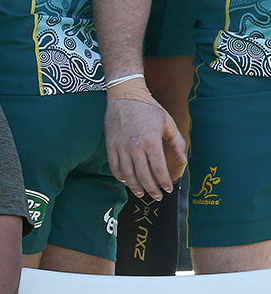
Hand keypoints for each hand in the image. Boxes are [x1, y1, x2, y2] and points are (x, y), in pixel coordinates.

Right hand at [104, 84, 186, 199]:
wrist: (125, 96)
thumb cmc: (148, 108)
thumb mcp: (167, 123)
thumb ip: (177, 142)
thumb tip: (183, 160)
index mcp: (151, 141)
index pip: (158, 169)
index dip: (164, 182)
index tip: (168, 189)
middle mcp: (135, 147)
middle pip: (143, 175)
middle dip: (151, 189)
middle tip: (157, 197)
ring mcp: (120, 147)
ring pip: (127, 174)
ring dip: (135, 186)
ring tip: (141, 193)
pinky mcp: (110, 146)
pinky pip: (114, 166)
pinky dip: (120, 176)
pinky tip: (126, 181)